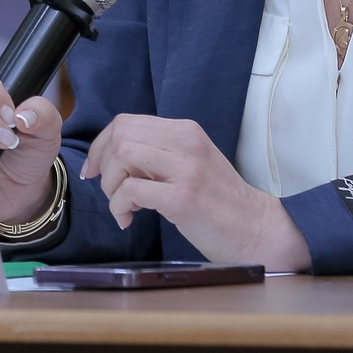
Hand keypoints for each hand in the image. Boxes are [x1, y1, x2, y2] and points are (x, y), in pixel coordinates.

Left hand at [82, 114, 310, 270]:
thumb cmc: (218, 201)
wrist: (257, 230)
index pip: (126, 122)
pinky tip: (129, 219)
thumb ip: (157, 152)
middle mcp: (186, 143)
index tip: (95, 169)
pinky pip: (131, 191)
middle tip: (111, 190)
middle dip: (102, 164)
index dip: (101, 145)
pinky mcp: (183, 198)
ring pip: (122, 156)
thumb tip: (111, 155)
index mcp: (185, 131)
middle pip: (119, 134)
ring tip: (124, 205)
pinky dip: (119, 206)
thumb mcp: (190, 163)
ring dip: (111, 185)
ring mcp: (186, 169)